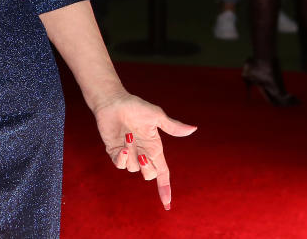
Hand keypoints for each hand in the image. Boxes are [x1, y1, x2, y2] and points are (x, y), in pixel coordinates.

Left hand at [92, 91, 196, 209]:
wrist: (113, 101)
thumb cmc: (135, 106)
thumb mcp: (156, 116)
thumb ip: (172, 126)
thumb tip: (193, 129)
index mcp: (155, 148)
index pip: (163, 173)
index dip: (164, 188)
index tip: (166, 204)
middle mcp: (143, 153)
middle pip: (149, 174)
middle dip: (147, 168)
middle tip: (142, 154)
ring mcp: (128, 153)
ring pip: (133, 168)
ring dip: (131, 154)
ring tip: (128, 135)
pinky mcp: (114, 151)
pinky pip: (119, 164)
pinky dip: (121, 158)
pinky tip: (122, 146)